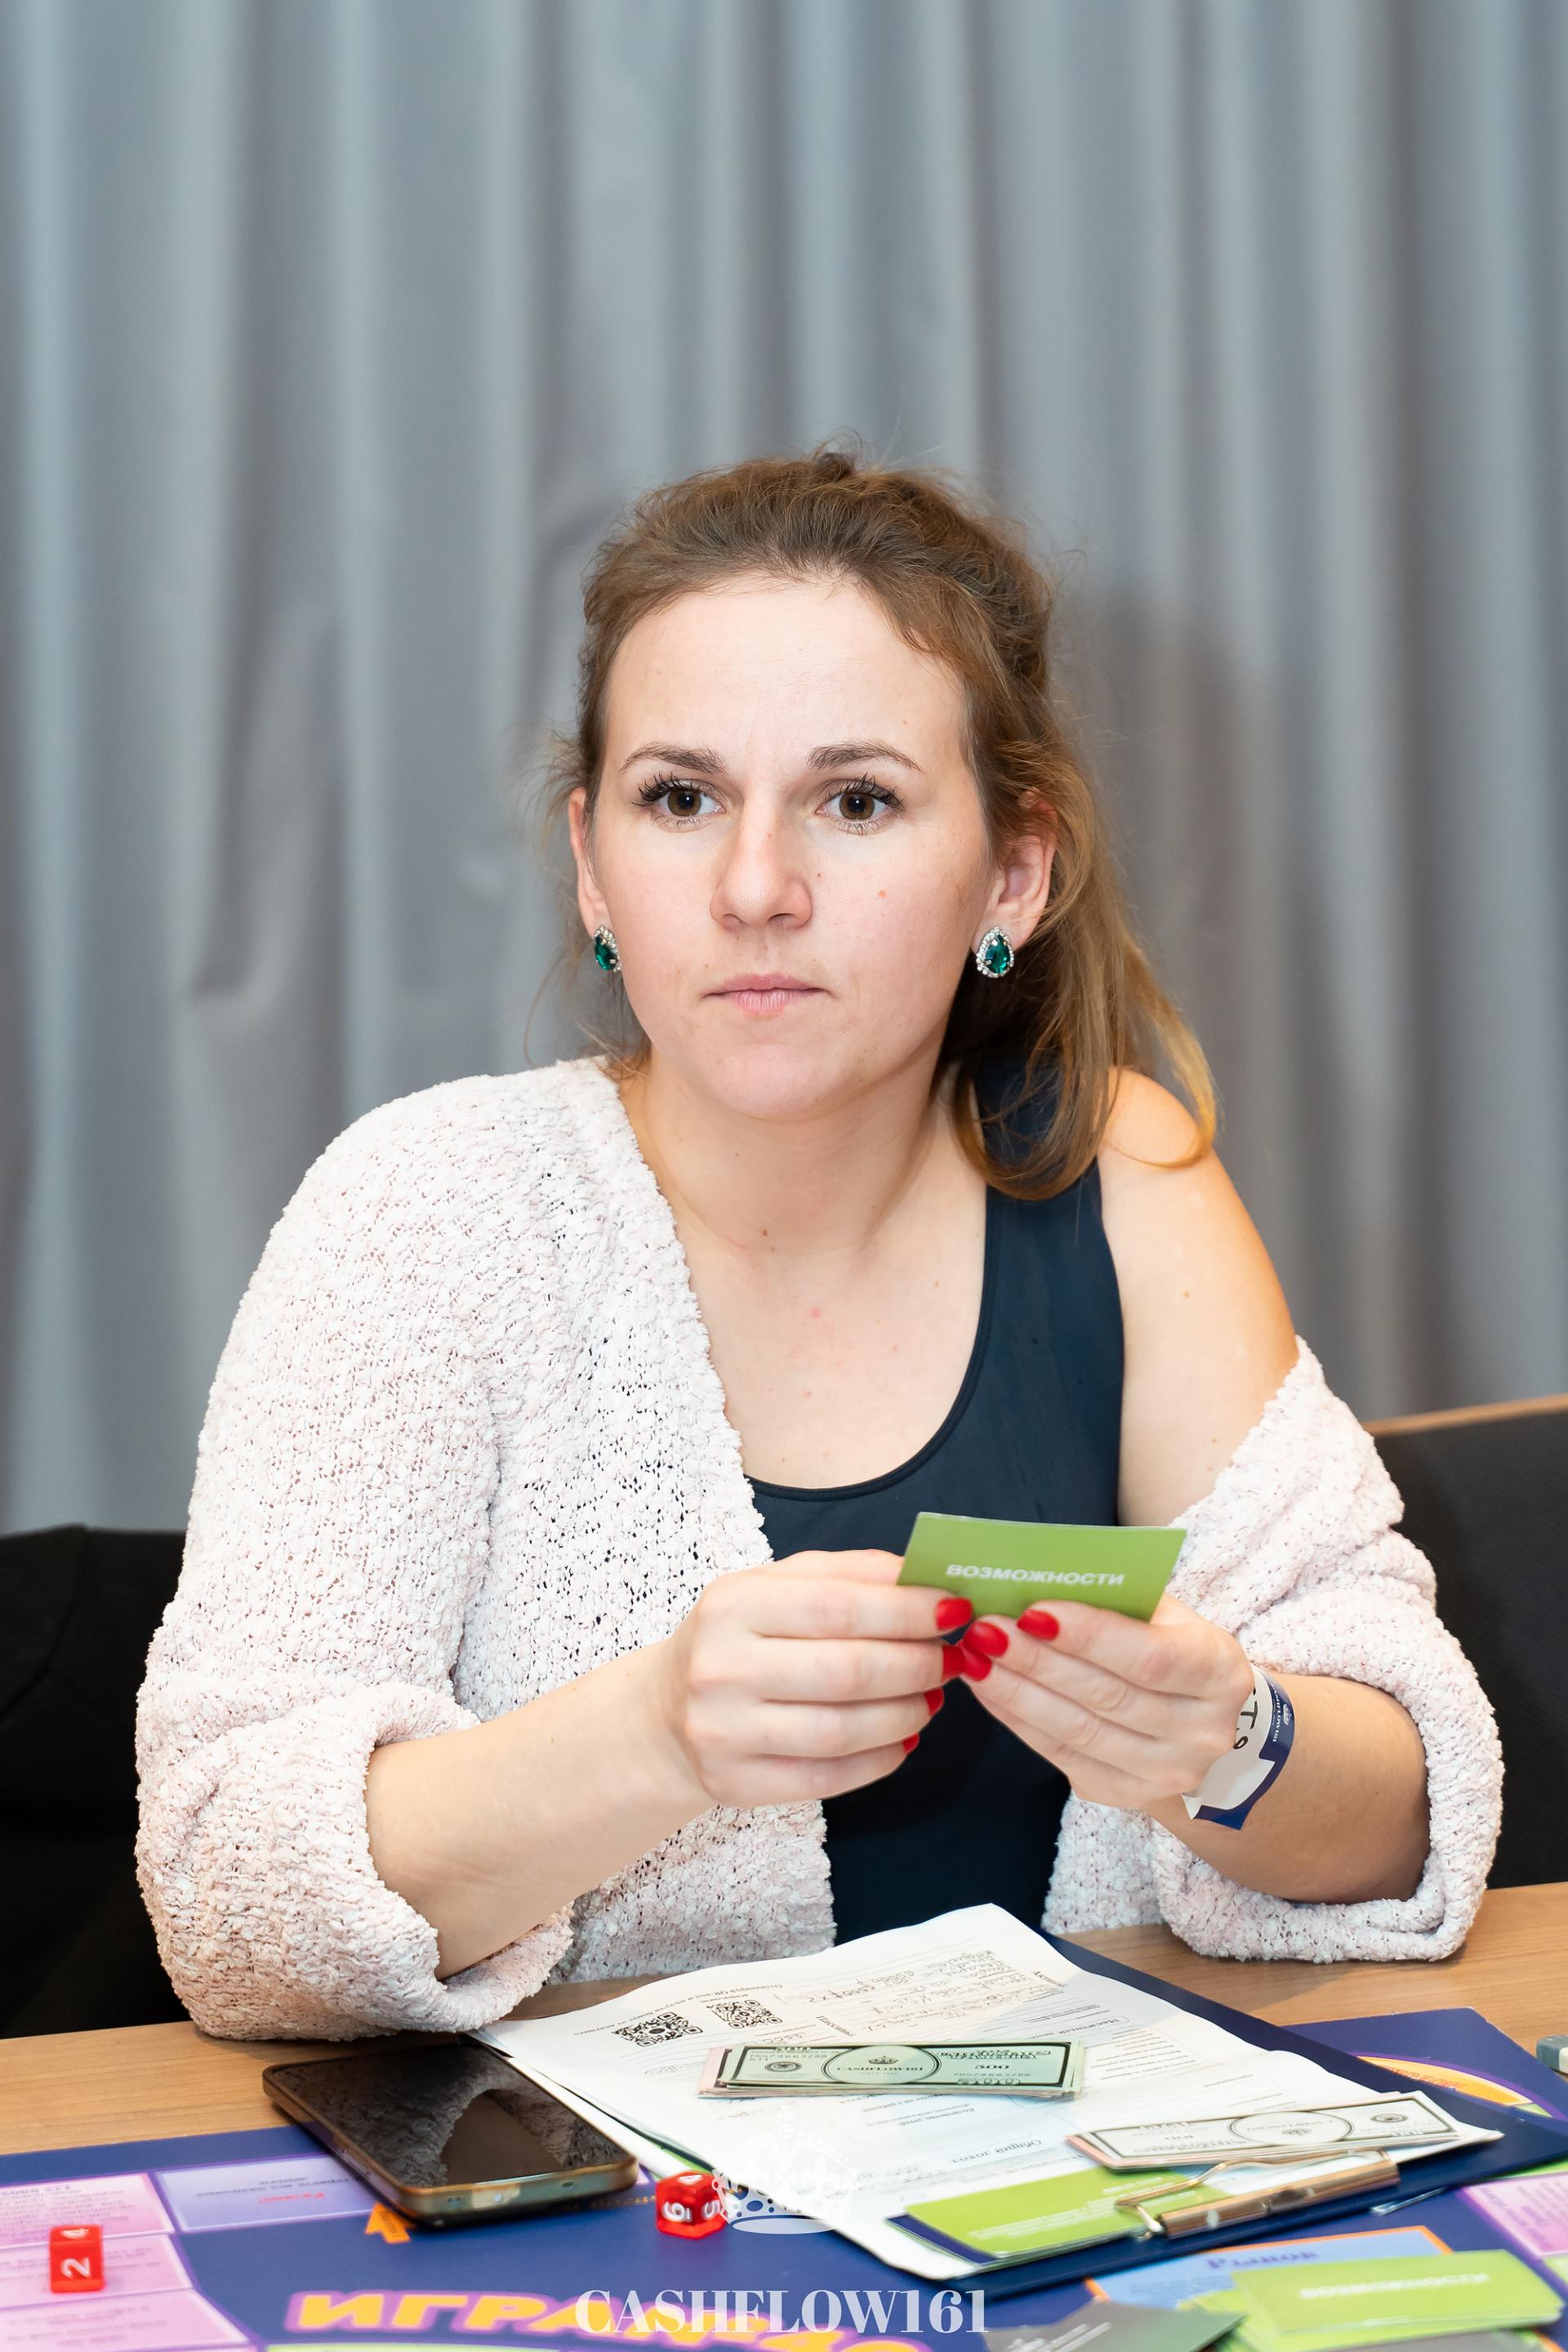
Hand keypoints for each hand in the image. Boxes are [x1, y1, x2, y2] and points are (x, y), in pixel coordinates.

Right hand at [648, 1550, 968, 1809]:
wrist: (665, 1712)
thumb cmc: (739, 1638)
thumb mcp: (775, 1586)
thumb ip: (848, 1574)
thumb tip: (926, 1576)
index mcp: (733, 1603)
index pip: (839, 1606)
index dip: (908, 1610)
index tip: (955, 1609)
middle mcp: (721, 1667)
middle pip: (847, 1671)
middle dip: (917, 1665)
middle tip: (952, 1660)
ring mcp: (723, 1732)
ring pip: (843, 1731)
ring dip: (907, 1715)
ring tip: (932, 1698)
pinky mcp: (735, 1784)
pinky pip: (828, 1777)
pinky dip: (880, 1760)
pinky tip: (903, 1740)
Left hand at [951, 1593, 1253, 1811]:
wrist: (1206, 1722)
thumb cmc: (1175, 1649)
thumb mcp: (1166, 1614)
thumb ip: (1116, 1597)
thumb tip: (1037, 1577)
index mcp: (1218, 1674)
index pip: (1149, 1657)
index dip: (1087, 1635)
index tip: (1031, 1610)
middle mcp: (1201, 1732)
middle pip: (1106, 1696)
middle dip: (1036, 1661)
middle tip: (985, 1630)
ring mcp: (1165, 1772)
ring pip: (1078, 1731)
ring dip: (1016, 1692)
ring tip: (975, 1658)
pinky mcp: (1125, 1794)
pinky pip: (1061, 1755)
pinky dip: (1017, 1720)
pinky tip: (988, 1690)